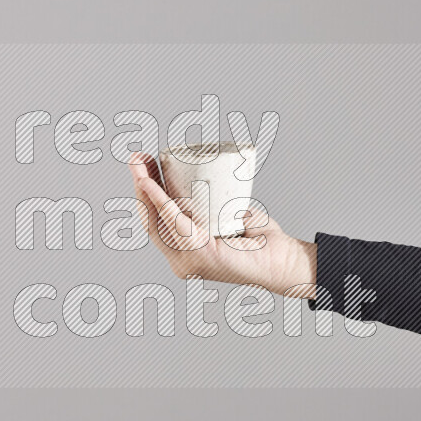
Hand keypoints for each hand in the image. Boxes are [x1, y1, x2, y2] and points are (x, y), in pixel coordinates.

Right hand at [128, 153, 316, 297]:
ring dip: (144, 187)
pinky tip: (150, 183)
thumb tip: (205, 180)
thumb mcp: (229, 218)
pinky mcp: (200, 254)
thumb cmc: (262, 243)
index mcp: (184, 254)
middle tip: (135, 158)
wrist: (285, 260)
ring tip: (139, 162)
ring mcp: (188, 261)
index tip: (142, 167)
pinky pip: (174, 222)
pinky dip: (160, 200)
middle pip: (151, 220)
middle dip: (139, 185)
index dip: (146, 194)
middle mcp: (181, 261)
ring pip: (157, 219)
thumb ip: (214, 206)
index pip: (157, 222)